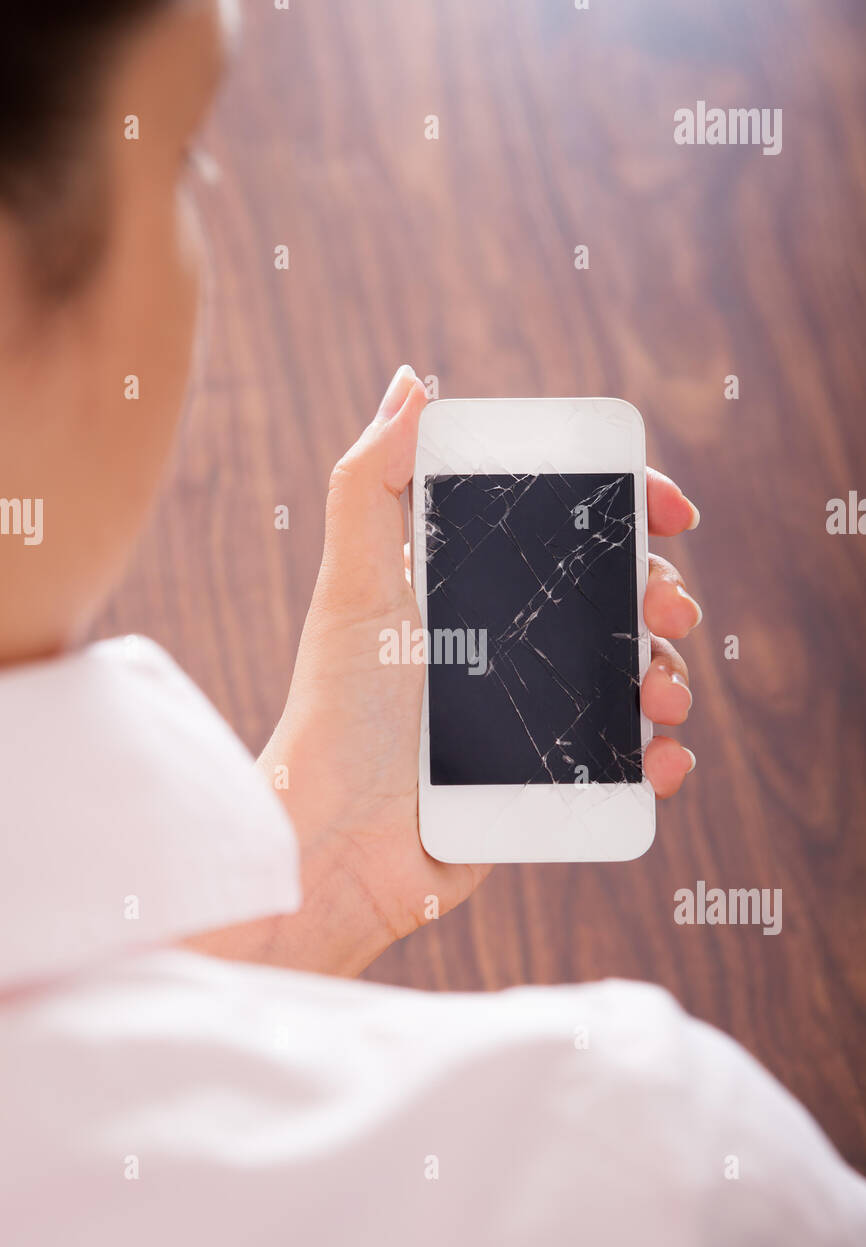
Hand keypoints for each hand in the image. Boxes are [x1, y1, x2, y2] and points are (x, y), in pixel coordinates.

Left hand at [257, 367, 701, 973]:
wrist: (338, 846)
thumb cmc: (335, 715)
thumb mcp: (352, 589)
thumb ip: (371, 483)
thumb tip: (412, 383)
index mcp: (471, 589)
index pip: (565, 530)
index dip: (625, 510)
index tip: (665, 507)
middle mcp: (510, 644)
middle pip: (617, 600)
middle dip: (661, 592)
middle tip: (667, 606)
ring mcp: (537, 714)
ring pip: (638, 676)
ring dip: (672, 673)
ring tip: (660, 693)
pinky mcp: (553, 781)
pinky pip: (631, 762)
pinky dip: (664, 757)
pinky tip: (661, 757)